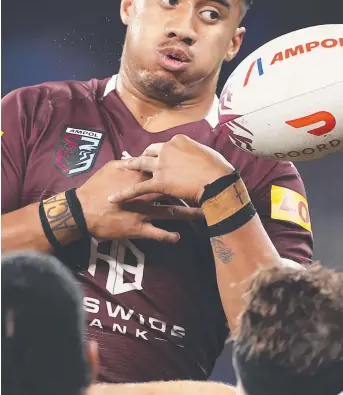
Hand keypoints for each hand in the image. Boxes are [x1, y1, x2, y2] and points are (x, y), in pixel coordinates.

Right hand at [76, 160, 201, 243]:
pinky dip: (168, 236)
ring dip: (189, 214)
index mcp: (140, 177)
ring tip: (204, 215)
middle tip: (210, 192)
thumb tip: (137, 156)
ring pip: (171, 212)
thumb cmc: (94, 188)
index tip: (197, 171)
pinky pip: (157, 233)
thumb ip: (127, 163)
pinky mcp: (137, 228)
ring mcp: (143, 212)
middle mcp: (145, 194)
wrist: (81, 211)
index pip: (166, 171)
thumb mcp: (110, 169)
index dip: (182, 171)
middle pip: (174, 192)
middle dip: (192, 192)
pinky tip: (178, 238)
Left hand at [108, 135, 234, 204]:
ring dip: (130, 167)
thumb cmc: (218, 169)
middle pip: (150, 152)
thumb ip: (196, 154)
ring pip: (141, 165)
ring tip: (121, 169)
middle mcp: (167, 149)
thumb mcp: (207, 154)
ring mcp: (161, 165)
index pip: (164, 145)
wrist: (218, 181)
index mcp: (178, 140)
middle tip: (136, 160)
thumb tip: (195, 157)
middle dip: (142, 156)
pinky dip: (125, 193)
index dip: (160, 151)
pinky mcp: (159, 182)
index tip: (158, 155)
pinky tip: (114, 197)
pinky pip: (138, 188)